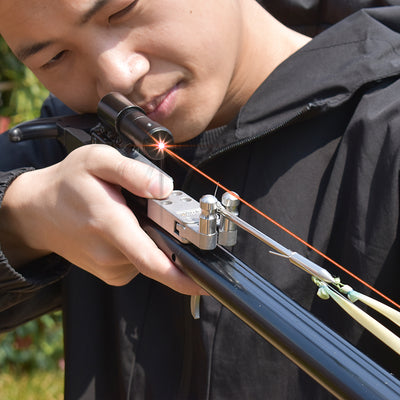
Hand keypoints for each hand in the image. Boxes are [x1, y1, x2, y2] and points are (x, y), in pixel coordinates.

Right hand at [0, 145, 203, 294]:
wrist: (37, 211)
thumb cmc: (67, 185)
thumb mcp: (97, 161)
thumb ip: (133, 172)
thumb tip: (164, 187)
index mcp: (111, 225)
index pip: (153, 261)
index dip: (182, 276)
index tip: (203, 282)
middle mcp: (110, 254)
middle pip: (159, 255)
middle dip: (169, 237)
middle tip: (151, 211)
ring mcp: (109, 267)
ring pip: (150, 256)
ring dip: (152, 238)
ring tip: (130, 216)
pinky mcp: (111, 272)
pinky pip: (139, 261)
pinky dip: (142, 245)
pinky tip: (125, 229)